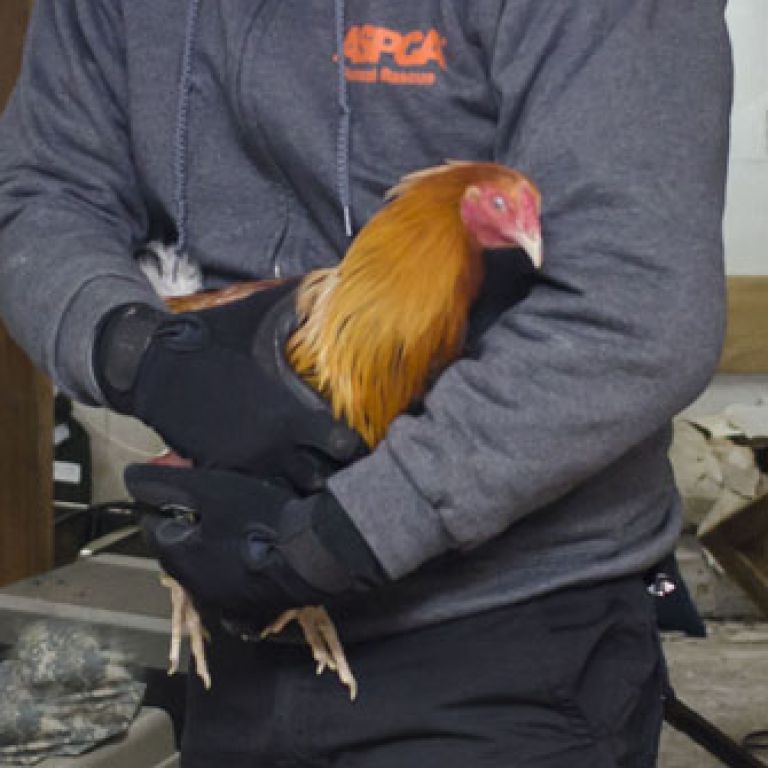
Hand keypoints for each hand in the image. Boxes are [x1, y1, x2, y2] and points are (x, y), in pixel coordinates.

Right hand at [94, 282, 365, 491]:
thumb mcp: (262, 316)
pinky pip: (255, 487)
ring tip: (302, 457)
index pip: (343, 447)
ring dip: (300, 476)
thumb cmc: (213, 338)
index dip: (353, 442)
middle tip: (330, 452)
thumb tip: (335, 285)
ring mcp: (246, 463)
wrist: (153, 367)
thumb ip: (301, 308)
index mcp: (291, 414)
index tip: (352, 433)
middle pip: (320, 478)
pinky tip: (271, 458)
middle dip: (329, 467)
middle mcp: (273, 446)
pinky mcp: (222, 470)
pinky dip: (268, 479)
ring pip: (288, 489)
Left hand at [124, 464, 386, 626]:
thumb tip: (129, 477)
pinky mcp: (255, 610)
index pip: (155, 526)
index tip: (186, 487)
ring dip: (214, 548)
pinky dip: (238, 569)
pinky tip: (255, 554)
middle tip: (214, 503)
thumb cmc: (257, 517)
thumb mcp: (208, 488)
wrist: (315, 554)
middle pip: (182, 549)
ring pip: (209, 568)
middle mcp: (195, 587)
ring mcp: (226, 602)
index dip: (167, 502)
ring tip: (238, 524)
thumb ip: (164, 483)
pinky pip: (236, 585)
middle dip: (191, 527)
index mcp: (178, 557)